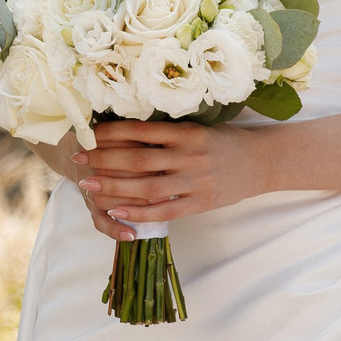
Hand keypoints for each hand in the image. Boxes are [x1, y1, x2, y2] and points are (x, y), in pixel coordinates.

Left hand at [71, 119, 267, 236]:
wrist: (262, 161)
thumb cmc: (224, 141)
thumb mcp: (197, 127)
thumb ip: (167, 133)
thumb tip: (124, 131)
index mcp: (186, 132)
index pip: (140, 131)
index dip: (110, 133)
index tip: (87, 134)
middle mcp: (189, 155)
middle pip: (137, 159)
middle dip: (103, 159)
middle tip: (78, 158)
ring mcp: (195, 181)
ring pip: (146, 186)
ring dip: (113, 186)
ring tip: (88, 185)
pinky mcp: (200, 203)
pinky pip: (164, 211)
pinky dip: (138, 212)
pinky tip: (117, 212)